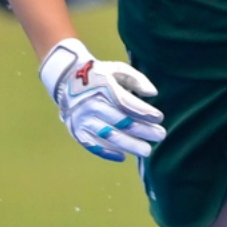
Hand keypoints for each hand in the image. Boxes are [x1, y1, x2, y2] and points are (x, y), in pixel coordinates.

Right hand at [40, 38, 166, 161]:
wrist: (66, 79)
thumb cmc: (99, 74)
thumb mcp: (117, 69)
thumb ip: (136, 79)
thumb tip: (153, 94)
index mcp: (104, 88)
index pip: (127, 104)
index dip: (145, 112)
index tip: (159, 118)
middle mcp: (93, 105)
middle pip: (122, 122)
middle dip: (143, 131)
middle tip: (161, 136)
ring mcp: (83, 119)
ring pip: (109, 136)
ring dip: (130, 145)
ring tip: (146, 151)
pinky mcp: (76, 130)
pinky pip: (92, 145)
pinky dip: (107, 152)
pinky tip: (122, 156)